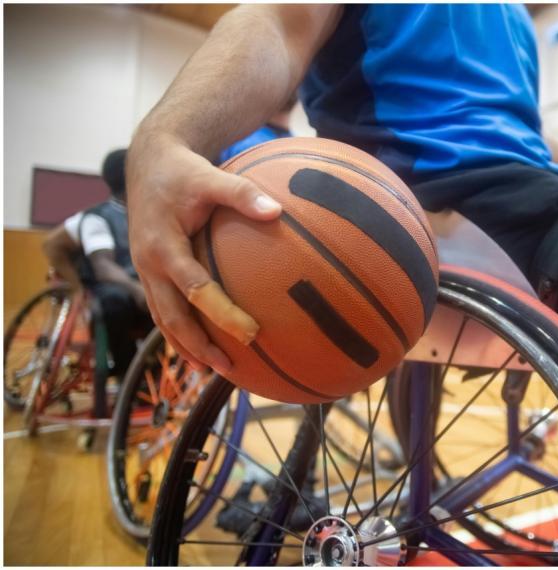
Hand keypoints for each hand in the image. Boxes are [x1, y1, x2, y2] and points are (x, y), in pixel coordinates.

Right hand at [126, 133, 281, 372]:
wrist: (148, 163)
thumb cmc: (183, 171)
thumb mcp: (210, 176)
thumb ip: (242, 192)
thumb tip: (277, 210)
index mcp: (163, 245)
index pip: (194, 289)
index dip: (221, 313)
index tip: (252, 332)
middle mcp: (149, 264)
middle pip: (171, 317)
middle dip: (199, 345)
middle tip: (231, 367)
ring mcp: (145, 271)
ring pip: (162, 320)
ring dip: (187, 347)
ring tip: (214, 371)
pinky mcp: (149, 273)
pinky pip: (162, 310)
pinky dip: (180, 332)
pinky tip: (202, 348)